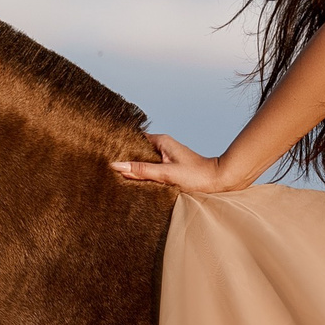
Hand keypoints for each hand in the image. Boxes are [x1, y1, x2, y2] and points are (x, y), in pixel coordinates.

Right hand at [111, 135, 245, 193]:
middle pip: (136, 151)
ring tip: (115, 177)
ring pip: (142, 162)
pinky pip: (150, 170)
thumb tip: (117, 166)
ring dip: (133, 169)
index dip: (119, 145)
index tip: (104, 152)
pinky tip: (133, 184)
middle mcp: (162, 147)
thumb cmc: (197, 176)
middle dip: (123, 159)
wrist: (220, 182)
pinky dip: (142, 176)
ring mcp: (165, 158)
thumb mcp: (166, 174)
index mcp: (160, 142)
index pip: (133, 139)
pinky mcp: (169, 169)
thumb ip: (142, 171)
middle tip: (105, 168)